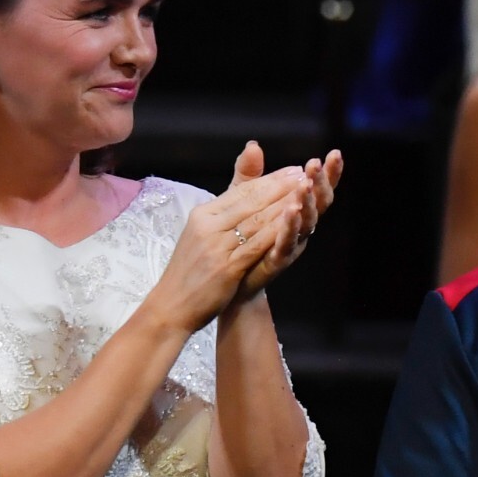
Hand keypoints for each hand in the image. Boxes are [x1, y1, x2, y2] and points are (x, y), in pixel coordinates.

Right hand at [144, 166, 309, 333]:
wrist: (172, 306)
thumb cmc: (190, 272)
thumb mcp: (201, 236)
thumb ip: (224, 214)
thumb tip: (239, 196)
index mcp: (203, 215)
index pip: (240, 191)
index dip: (269, 179)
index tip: (292, 170)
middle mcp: (208, 225)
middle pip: (251, 201)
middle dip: (281, 186)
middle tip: (306, 174)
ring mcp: (217, 246)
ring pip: (257, 219)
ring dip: (284, 203)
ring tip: (306, 191)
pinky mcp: (227, 266)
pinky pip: (257, 244)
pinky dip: (277, 231)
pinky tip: (294, 222)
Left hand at [225, 142, 344, 299]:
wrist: (229, 279)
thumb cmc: (243, 238)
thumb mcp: (243, 200)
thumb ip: (250, 176)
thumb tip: (254, 145)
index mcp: (297, 211)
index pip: (317, 189)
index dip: (328, 174)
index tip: (334, 153)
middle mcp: (301, 228)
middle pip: (319, 204)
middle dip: (320, 183)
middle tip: (317, 165)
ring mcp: (292, 245)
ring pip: (306, 222)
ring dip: (307, 203)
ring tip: (306, 185)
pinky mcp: (277, 260)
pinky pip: (287, 242)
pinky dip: (290, 227)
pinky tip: (290, 211)